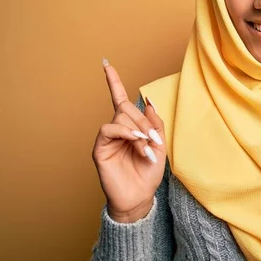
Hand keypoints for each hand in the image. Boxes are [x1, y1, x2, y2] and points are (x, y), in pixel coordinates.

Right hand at [92, 59, 166, 222]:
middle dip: (143, 121)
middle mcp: (117, 129)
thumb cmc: (148, 173)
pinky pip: (108, 128)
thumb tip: (149, 100)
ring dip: (137, 130)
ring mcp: (107, 138)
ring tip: (145, 148)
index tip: (106, 63)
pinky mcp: (100, 148)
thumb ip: (155, 122)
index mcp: (130, 126)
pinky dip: (124, 131)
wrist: (139, 197)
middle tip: (153, 140)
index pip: (120, 99)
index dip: (113, 81)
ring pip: (120, 117)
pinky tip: (134, 140)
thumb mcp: (160, 145)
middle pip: (127, 108)